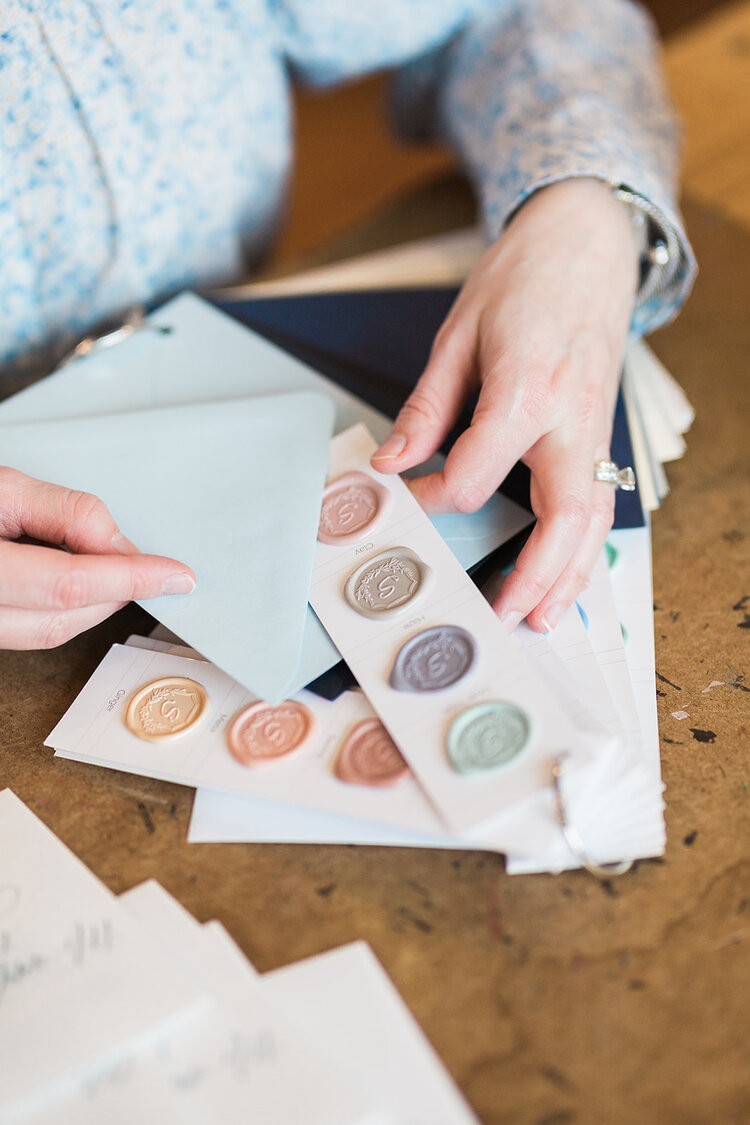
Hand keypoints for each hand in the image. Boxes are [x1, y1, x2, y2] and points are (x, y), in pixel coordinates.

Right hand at [0, 468, 195, 648]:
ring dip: (93, 603)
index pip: (68, 585)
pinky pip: (31, 634)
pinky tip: (76, 580)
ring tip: (103, 563)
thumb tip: (122, 547)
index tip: (175, 575)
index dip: (129, 579)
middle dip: (114, 590)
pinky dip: (67, 610)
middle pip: (63, 619)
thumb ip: (67, 513)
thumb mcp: (4, 488)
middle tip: (146, 564)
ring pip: (49, 634)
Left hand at [371, 178, 638, 631]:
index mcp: (525, 387)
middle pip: (565, 514)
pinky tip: (566, 573)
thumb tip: (390, 461)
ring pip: (595, 519)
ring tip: (542, 617)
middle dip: (537, 574)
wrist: (587, 241)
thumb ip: (427, 407)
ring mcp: (595, 427)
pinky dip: (586, 546)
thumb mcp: (459, 333)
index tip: (410, 497)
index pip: (477, 470)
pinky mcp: (602, 431)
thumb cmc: (524, 277)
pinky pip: (601, 501)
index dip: (437, 494)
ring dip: (573, 575)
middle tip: (504, 615)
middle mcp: (569, 416)